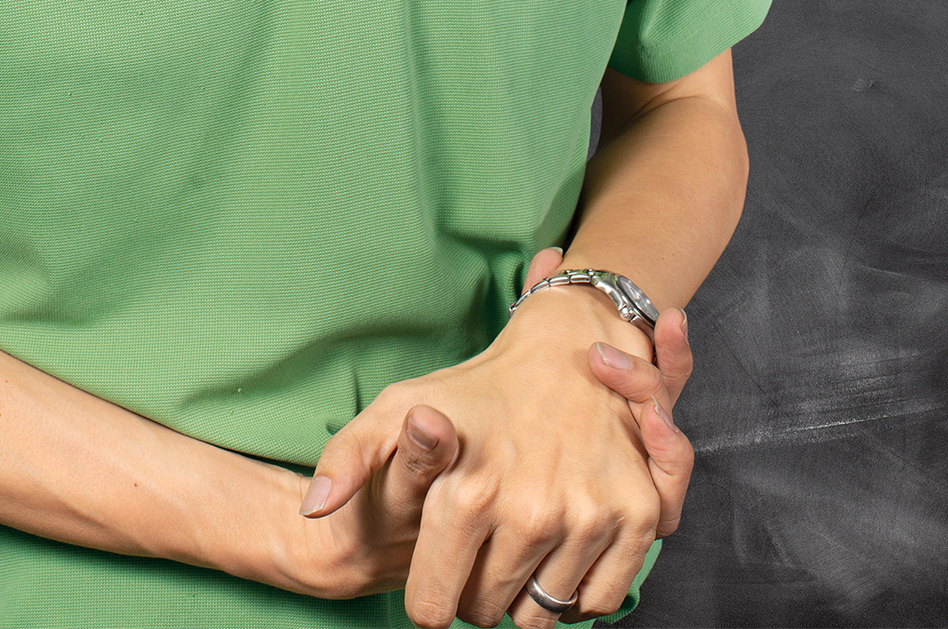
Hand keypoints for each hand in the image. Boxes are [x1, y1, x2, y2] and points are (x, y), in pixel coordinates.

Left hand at [297, 250, 694, 627]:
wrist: (566, 346)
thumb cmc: (475, 388)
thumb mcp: (396, 406)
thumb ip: (347, 457)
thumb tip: (314, 508)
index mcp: (468, 493)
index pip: (432, 609)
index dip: (430, 593)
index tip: (438, 564)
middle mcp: (530, 511)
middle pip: (486, 615)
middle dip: (476, 591)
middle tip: (480, 542)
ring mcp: (586, 517)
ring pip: (541, 615)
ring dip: (526, 592)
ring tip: (516, 539)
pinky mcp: (633, 517)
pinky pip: (597, 602)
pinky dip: (575, 592)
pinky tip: (556, 550)